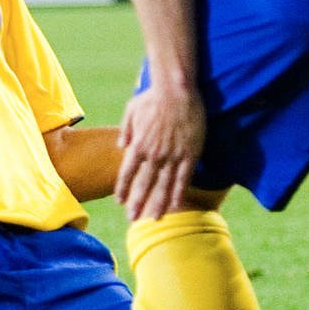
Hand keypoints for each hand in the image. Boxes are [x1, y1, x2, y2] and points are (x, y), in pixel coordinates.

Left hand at [116, 84, 204, 221]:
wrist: (177, 89)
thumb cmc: (153, 97)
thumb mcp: (131, 111)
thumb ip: (126, 130)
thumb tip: (121, 146)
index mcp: (138, 145)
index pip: (127, 173)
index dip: (123, 189)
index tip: (119, 202)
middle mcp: (153, 154)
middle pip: (144, 185)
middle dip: (138, 204)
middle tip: (133, 219)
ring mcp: (172, 156)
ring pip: (164, 186)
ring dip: (158, 204)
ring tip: (154, 219)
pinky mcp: (189, 153)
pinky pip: (183, 178)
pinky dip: (178, 192)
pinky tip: (175, 205)